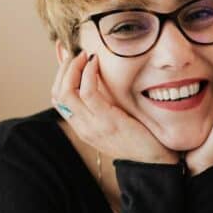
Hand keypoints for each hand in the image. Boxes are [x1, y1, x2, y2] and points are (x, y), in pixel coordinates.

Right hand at [51, 50, 178, 164]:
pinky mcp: (107, 121)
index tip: (68, 55)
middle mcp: (83, 127)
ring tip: (86, 55)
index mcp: (83, 127)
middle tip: (77, 52)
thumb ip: (105, 101)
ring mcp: (92, 126)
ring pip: (66, 92)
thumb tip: (98, 76)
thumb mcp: (116, 117)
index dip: (59, 74)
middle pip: (57, 94)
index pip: (58, 98)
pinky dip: (88, 73)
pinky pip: (88, 92)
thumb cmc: (141, 136)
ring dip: (73, 67)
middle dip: (63, 68)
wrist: (156, 160)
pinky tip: (96, 62)